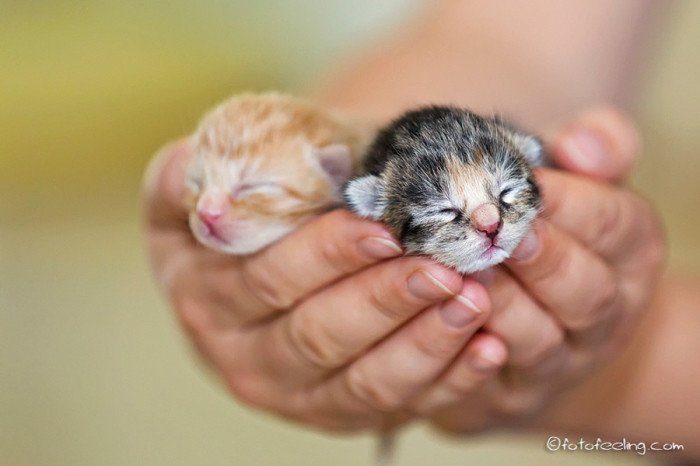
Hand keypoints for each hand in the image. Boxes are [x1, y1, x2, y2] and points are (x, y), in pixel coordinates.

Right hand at [144, 139, 500, 430]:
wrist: (277, 245)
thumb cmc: (263, 199)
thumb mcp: (221, 175)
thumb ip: (202, 170)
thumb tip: (204, 173)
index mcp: (203, 287)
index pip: (267, 278)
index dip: (325, 256)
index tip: (383, 229)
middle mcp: (239, 350)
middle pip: (316, 334)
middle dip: (384, 301)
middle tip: (445, 268)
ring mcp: (291, 390)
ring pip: (360, 380)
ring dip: (422, 343)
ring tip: (473, 302)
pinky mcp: (336, 409)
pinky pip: (393, 404)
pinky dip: (445, 380)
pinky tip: (488, 347)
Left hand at [426, 107, 666, 432]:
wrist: (539, 317)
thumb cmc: (551, 231)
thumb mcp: (581, 184)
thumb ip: (595, 149)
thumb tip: (582, 142)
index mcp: (629, 253)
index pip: (614, 224)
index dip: (571, 202)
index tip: (524, 181)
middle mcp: (605, 313)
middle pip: (585, 291)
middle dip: (540, 258)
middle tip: (493, 231)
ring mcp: (561, 360)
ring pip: (538, 340)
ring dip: (498, 304)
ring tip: (458, 270)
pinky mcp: (514, 393)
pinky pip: (493, 381)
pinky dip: (468, 356)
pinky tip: (441, 322)